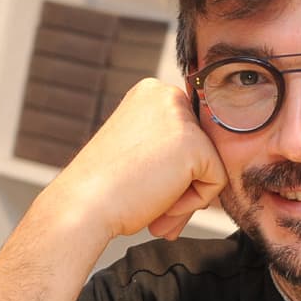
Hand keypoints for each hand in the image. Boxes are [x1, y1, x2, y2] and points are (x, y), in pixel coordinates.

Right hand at [45, 80, 227, 242]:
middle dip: (182, 184)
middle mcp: (167, 94)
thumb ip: (170, 147)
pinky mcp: (195, 144)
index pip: (188, 134)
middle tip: (151, 203)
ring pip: (210, 166)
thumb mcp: (139, 150)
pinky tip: (160, 204)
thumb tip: (208, 163)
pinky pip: (216, 183)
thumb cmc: (104, 188)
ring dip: (185, 196)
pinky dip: (192, 204)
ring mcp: (181, 117)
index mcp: (151, 93)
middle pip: (202, 148)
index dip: (172, 169)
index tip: (144, 184)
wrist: (83, 206)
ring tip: (153, 207)